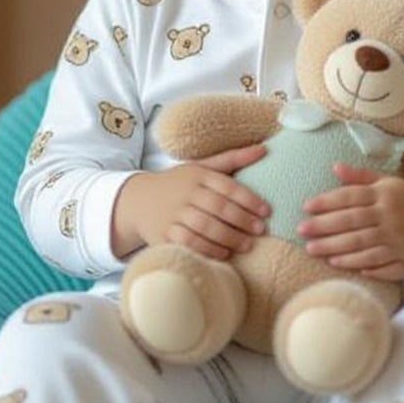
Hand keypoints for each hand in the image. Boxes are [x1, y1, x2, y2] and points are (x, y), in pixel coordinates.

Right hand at [116, 144, 271, 261]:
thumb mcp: (202, 168)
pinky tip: (224, 254)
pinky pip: (188, 243)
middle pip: (218, 208)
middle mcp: (185, 193)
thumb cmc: (179, 184)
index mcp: (197, 175)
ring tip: (247, 245)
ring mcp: (172, 214)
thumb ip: (232, 159)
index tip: (266, 211)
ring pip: (204, 227)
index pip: (227, 186)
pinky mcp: (163, 234)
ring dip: (229, 238)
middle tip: (260, 230)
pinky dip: (208, 249)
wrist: (137, 200)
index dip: (249, 199)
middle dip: (242, 220)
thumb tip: (264, 148)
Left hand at [296, 163, 403, 280]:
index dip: (327, 201)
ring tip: (311, 249)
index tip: (306, 206)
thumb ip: (361, 177)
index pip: (352, 197)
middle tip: (300, 231)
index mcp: (386, 195)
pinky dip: (356, 264)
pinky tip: (337, 263)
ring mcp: (398, 241)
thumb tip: (334, 167)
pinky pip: (377, 264)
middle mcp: (391, 217)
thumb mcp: (390, 184)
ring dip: (334, 248)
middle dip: (324, 227)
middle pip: (352, 222)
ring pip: (361, 245)